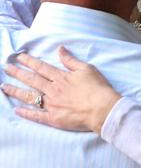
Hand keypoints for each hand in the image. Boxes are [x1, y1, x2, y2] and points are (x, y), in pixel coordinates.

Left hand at [1, 47, 119, 133]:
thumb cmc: (98, 88)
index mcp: (61, 78)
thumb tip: (60, 49)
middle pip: (32, 80)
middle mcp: (53, 90)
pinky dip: (26, 113)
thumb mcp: (87, 69)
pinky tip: (17, 110)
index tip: (19, 57)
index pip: (41, 67)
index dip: (29, 62)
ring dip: (16, 91)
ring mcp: (52, 105)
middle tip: (6, 68)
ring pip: (30, 97)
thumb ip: (71, 60)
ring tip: (4, 86)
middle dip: (18, 73)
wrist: (103, 109)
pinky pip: (37, 115)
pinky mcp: (54, 119)